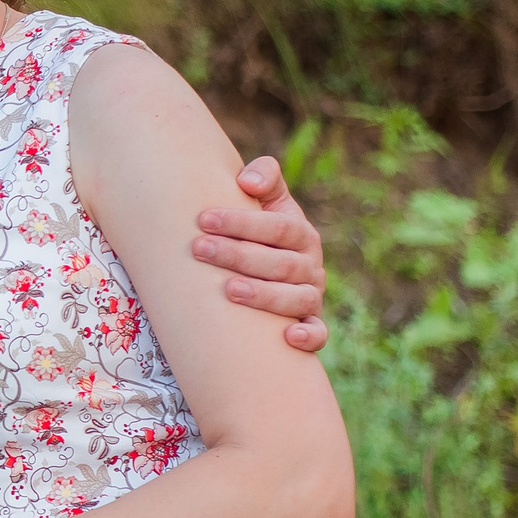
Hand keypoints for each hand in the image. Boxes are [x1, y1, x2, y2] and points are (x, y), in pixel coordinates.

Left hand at [193, 156, 327, 351]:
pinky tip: (288, 336)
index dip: (242, 222)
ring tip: (228, 289)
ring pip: (297, 298)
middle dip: (239, 255)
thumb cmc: (255, 234)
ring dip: (264, 295)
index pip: (277, 226)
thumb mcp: (265, 203)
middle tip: (199, 249)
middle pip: (281, 262)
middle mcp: (310, 265)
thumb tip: (247, 181)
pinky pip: (318, 334)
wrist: (265, 271)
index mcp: (300, 233)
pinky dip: (309, 336)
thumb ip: (263, 180)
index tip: (203, 219)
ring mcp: (311, 296)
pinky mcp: (309, 325)